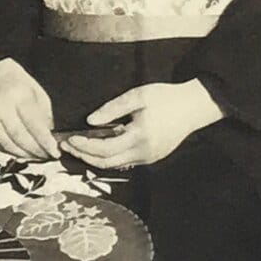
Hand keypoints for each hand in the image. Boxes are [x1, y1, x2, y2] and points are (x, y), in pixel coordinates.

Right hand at [0, 58, 57, 161]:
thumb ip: (45, 117)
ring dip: (25, 154)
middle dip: (36, 151)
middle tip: (48, 156)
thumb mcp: (39, 95)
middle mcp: (1, 107)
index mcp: (19, 96)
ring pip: (8, 144)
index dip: (45, 141)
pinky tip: (23, 152)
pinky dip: (12, 151)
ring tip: (37, 156)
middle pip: (20, 137)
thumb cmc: (21, 86)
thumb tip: (50, 140)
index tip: (55, 151)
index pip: (33, 124)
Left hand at [60, 80, 222, 169]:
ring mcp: (148, 158)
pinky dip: (109, 157)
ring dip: (95, 158)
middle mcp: (143, 152)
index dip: (83, 146)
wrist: (193, 107)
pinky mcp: (151, 158)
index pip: (103, 148)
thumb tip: (89, 122)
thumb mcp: (138, 96)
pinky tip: (98, 147)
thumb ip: (113, 109)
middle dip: (84, 156)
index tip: (68, 138)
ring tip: (78, 147)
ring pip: (115, 165)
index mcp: (139, 136)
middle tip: (67, 145)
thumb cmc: (166, 97)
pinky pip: (125, 162)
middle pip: (106, 162)